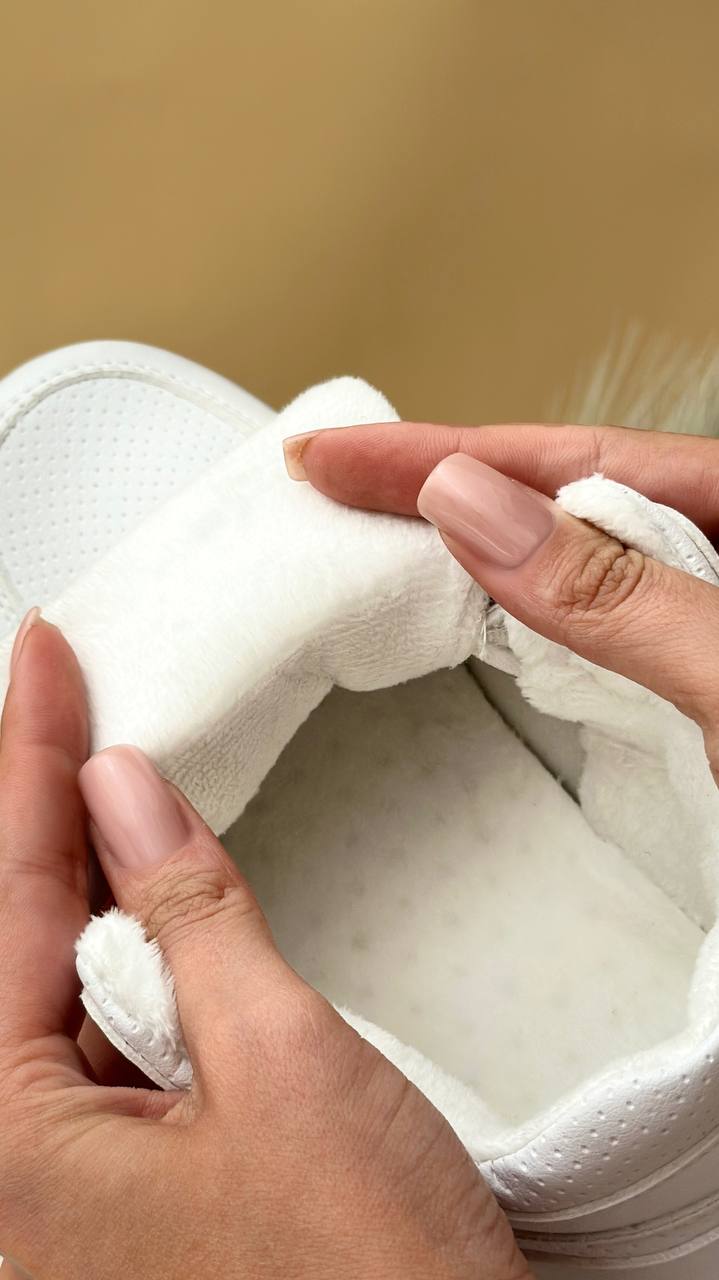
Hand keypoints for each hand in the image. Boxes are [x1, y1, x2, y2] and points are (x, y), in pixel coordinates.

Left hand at [0, 617, 529, 1278]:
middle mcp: (8, 1177)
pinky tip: (139, 894)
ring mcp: (51, 1194)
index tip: (44, 657)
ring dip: (82, 879)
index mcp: (6, 1149)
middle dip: (39, 810)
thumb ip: (187, 917)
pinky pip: (85, 1040)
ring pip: (45, 985)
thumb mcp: (282, 1065)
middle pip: (8, 937)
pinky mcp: (106, 1197)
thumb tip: (124, 794)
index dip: (27, 759)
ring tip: (99, 771)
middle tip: (60, 692)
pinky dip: (115, 952)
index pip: (1, 897)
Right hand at [286, 420, 718, 779]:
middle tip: (330, 487)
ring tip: (375, 535)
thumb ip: (615, 591)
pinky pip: (595, 639)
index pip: (574, 461)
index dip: (444, 454)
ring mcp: (696, 629)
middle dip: (443, 491)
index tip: (335, 456)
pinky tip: (475, 611)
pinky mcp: (687, 701)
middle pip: (562, 503)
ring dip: (473, 556)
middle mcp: (714, 564)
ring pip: (570, 571)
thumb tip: (474, 506)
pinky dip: (525, 626)